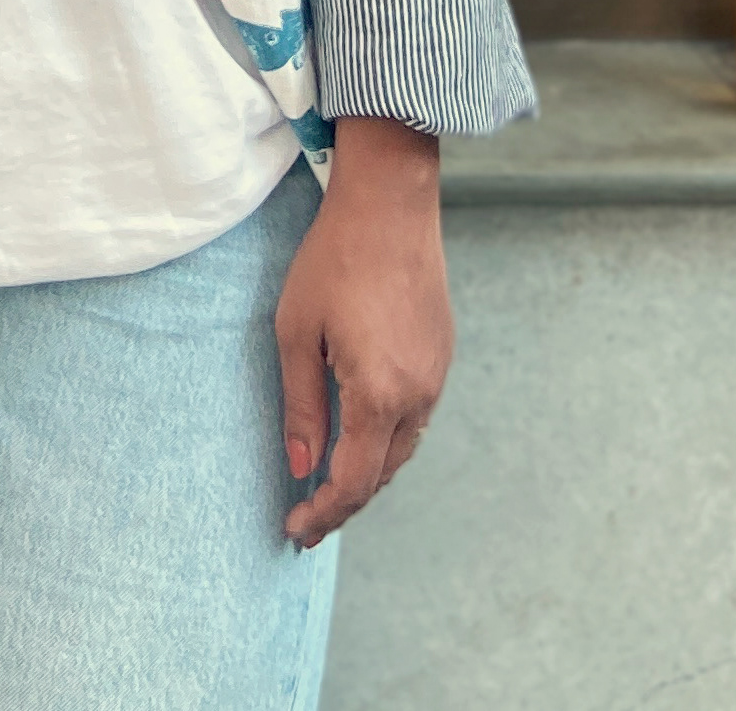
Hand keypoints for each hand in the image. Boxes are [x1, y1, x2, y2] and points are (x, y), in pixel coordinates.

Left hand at [275, 117, 452, 548]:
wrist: (390, 205)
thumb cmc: (334, 260)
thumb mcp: (296, 331)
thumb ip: (300, 405)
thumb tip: (301, 468)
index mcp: (378, 394)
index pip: (352, 481)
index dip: (323, 513)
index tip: (295, 530)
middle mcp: (417, 395)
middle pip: (381, 473)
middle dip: (344, 502)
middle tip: (306, 519)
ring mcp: (436, 376)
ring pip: (402, 449)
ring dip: (367, 473)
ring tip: (329, 486)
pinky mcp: (441, 355)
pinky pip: (415, 419)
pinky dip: (386, 440)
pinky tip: (361, 435)